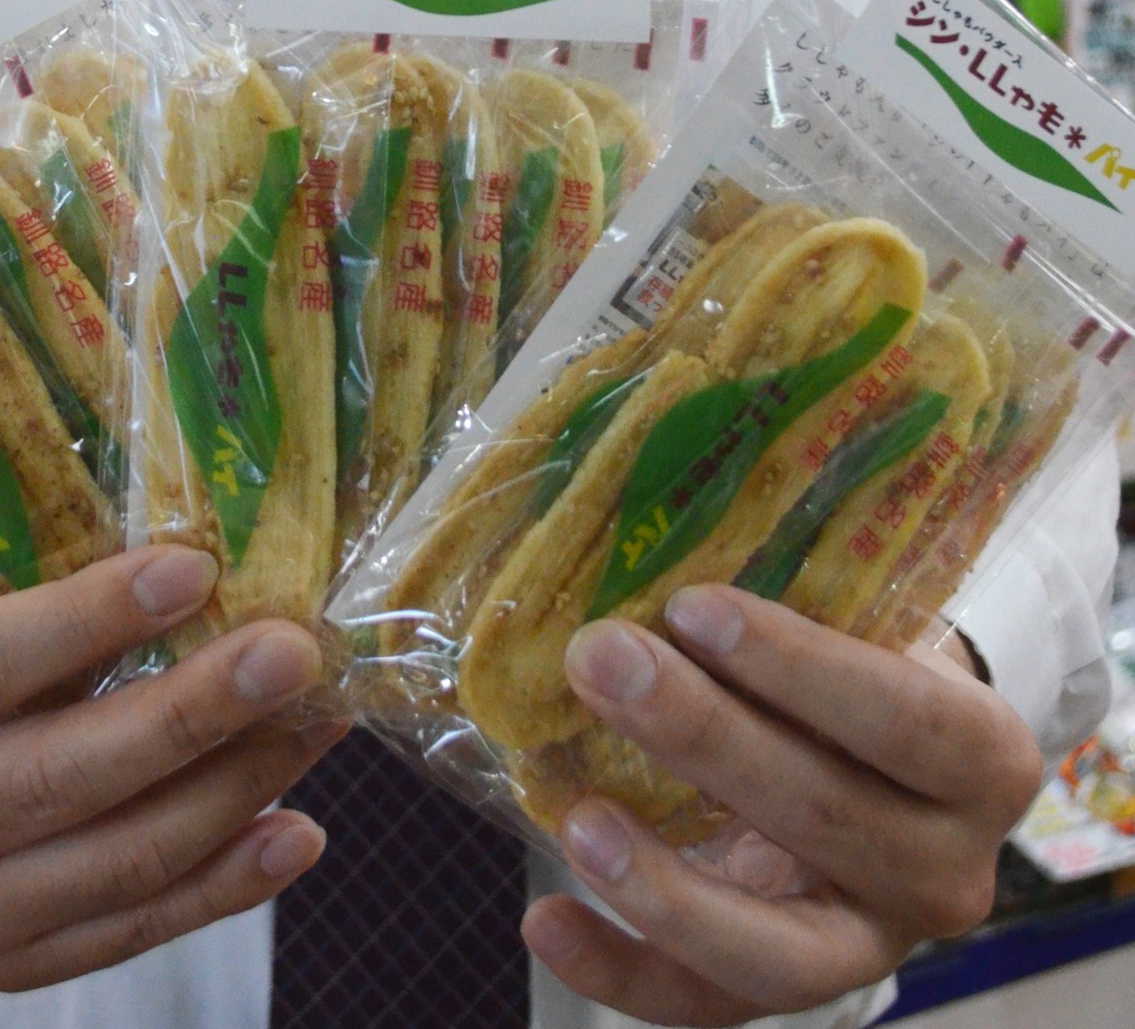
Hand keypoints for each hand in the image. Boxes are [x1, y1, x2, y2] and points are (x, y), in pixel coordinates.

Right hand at [0, 547, 342, 991]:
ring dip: (237, 787)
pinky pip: (137, 927)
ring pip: (116, 860)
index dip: (88, 619)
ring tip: (318, 720)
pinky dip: (229, 882)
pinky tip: (298, 830)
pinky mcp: (10, 965)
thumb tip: (212, 565)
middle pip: (57, 777)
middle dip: (193, 712)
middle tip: (291, 652)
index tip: (195, 567)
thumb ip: (54, 594)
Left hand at [521, 587, 1042, 1026]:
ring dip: (667, 885)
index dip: (798, 665)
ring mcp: (872, 944)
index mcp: (983, 759)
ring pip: (777, 949)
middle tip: (600, 660)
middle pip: (825, 816)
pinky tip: (548, 920)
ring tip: (577, 822)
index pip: (903, 717)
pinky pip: (707, 1004)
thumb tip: (652, 549)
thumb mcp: (864, 627)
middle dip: (700, 735)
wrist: (897, 765)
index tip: (692, 604)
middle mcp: (947, 869)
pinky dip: (622, 969)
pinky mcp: (794, 987)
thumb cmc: (864, 669)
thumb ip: (794, 600)